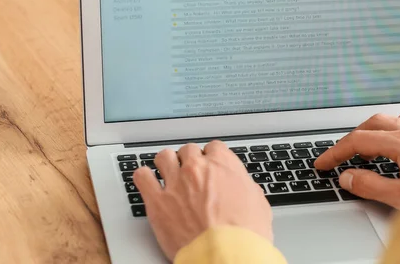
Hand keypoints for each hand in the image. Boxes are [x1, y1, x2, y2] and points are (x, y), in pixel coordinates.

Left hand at [133, 141, 272, 260]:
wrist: (224, 255)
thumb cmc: (243, 234)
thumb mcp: (257, 203)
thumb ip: (245, 187)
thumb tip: (242, 187)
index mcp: (222, 165)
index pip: (214, 147)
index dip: (213, 157)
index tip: (211, 164)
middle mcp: (196, 169)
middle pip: (188, 150)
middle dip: (190, 160)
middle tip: (192, 173)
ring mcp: (175, 183)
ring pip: (164, 157)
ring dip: (167, 163)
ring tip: (168, 173)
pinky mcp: (157, 202)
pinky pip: (142, 177)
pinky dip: (144, 177)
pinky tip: (148, 182)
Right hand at [315, 112, 399, 209]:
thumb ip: (371, 186)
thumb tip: (348, 177)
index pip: (359, 140)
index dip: (336, 151)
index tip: (324, 162)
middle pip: (373, 122)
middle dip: (353, 136)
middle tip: (341, 154)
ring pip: (393, 118)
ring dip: (375, 129)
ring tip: (367, 146)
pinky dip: (397, 128)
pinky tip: (398, 142)